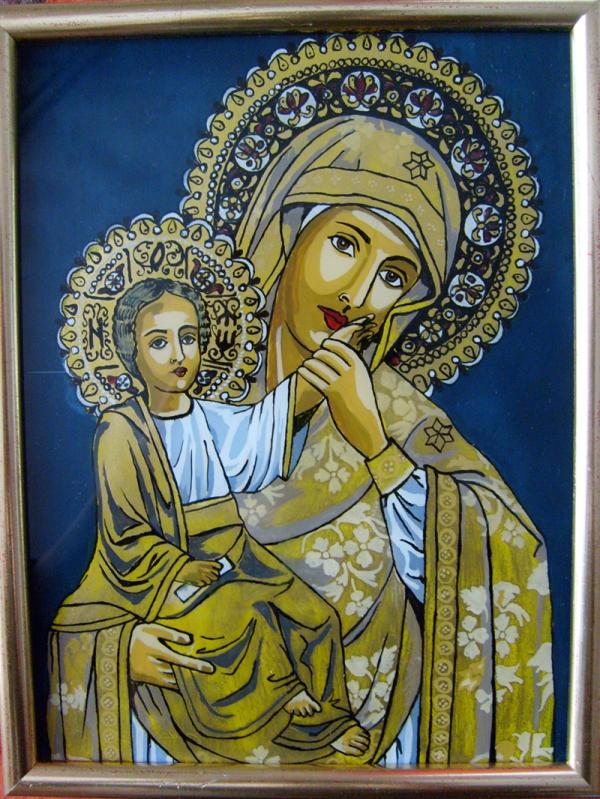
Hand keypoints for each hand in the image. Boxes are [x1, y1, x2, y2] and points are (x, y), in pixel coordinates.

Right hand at [129, 622, 214, 688]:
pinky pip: (166, 684)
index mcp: (154, 650)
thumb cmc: (138, 634)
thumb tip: (188, 640)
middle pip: (178, 672)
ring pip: (174, 680)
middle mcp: (153, 665)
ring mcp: (150, 675)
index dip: (195, 665)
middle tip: (211, 674)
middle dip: (194, 674)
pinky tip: (188, 683)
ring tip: (203, 679)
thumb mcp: (151, 628)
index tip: (210, 669)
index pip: (179, 660)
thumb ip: (170, 634)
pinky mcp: (148, 680)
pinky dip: (178, 684)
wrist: (117, 649)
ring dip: (187, 680)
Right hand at [177, 558, 220, 586]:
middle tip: (213, 576)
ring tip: (207, 579)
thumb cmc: (189, 565)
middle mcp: (205, 569)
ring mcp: (202, 576)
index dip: (219, 567)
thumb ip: (206, 564)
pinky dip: (203, 584)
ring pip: (210, 581)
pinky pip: (204, 584)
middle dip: (215, 576)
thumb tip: (216, 568)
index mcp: (205, 563)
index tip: (218, 568)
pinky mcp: (198, 582)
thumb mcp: (198, 562)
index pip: (217, 565)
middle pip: (216, 575)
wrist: (180, 569)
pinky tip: (201, 581)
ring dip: (209, 581)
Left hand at [298, 336, 387, 459]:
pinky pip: (316, 379)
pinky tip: (302, 371)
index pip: (344, 349)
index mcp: (361, 368)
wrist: (366, 423)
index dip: (333, 344)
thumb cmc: (363, 404)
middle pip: (330, 356)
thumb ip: (354, 371)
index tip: (325, 343)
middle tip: (314, 355)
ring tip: (306, 363)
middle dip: (320, 354)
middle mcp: (351, 373)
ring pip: (321, 367)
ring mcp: (341, 383)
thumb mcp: (363, 383)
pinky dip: (307, 373)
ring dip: (311, 363)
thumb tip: (339, 361)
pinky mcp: (332, 393)